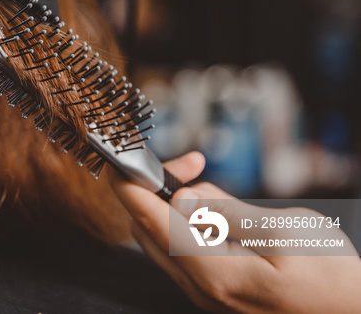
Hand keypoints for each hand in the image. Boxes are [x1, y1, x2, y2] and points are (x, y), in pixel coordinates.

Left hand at [108, 153, 360, 312]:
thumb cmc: (329, 277)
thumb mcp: (282, 230)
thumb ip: (225, 209)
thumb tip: (183, 195)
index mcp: (211, 272)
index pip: (149, 221)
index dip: (129, 186)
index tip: (122, 159)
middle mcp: (200, 286)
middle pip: (150, 227)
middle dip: (159, 188)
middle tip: (192, 163)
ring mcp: (206, 291)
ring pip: (163, 238)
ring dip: (174, 204)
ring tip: (209, 184)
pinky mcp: (216, 288)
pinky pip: (183, 249)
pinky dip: (187, 222)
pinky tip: (216, 210)